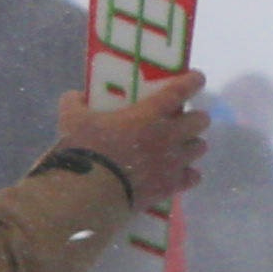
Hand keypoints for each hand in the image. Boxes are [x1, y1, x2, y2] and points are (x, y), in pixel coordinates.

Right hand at [53, 68, 210, 210]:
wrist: (91, 193)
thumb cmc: (84, 150)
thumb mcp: (71, 120)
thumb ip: (74, 104)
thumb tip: (76, 96)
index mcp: (149, 114)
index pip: (181, 90)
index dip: (193, 81)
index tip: (196, 78)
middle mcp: (169, 135)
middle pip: (201, 120)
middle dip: (194, 118)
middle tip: (180, 121)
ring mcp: (173, 162)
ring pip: (200, 147)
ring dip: (191, 144)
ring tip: (178, 148)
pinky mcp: (171, 185)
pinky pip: (193, 176)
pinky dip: (187, 173)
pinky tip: (176, 173)